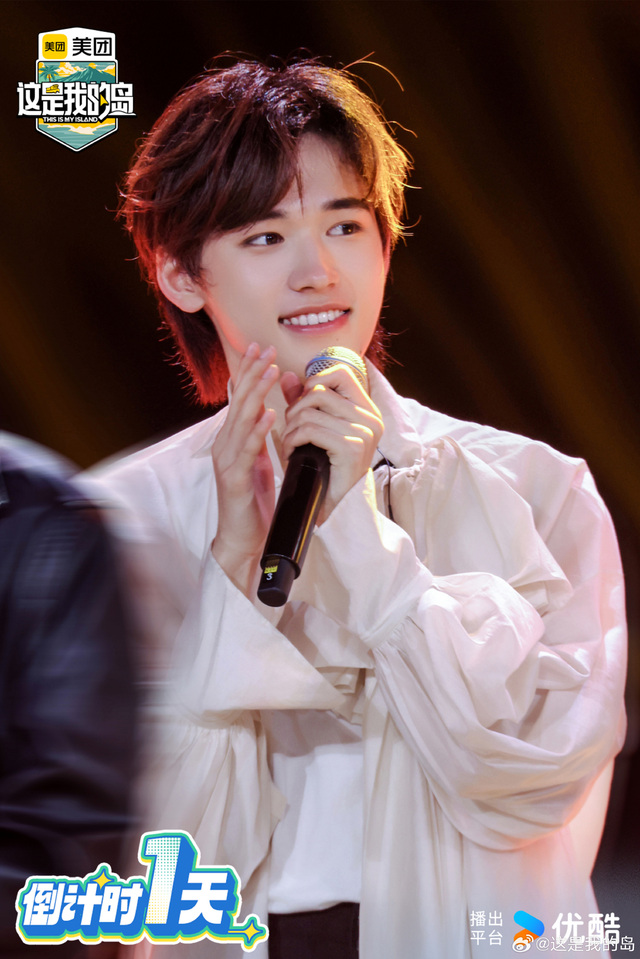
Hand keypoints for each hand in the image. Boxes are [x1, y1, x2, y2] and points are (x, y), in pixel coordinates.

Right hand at [211, 343, 278, 593]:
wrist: (245, 542)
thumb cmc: (253, 503)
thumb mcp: (258, 461)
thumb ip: (258, 434)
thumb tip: (263, 406)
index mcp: (232, 440)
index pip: (239, 399)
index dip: (248, 372)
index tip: (259, 348)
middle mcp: (226, 447)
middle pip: (237, 402)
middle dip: (251, 373)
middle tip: (265, 348)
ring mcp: (228, 463)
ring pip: (240, 421)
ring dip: (255, 394)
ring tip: (269, 371)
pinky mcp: (235, 481)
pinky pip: (247, 452)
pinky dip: (257, 431)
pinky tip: (268, 415)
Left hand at [280, 363, 383, 521]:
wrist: (336, 507)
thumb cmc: (325, 467)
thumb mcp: (315, 428)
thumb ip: (303, 400)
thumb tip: (285, 375)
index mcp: (367, 409)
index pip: (341, 373)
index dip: (316, 381)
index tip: (303, 402)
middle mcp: (371, 418)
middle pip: (320, 390)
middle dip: (296, 408)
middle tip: (290, 429)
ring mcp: (364, 432)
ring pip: (310, 411)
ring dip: (290, 428)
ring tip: (289, 443)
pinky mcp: (351, 447)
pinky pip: (310, 430)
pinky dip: (292, 440)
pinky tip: (290, 453)